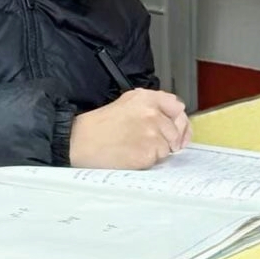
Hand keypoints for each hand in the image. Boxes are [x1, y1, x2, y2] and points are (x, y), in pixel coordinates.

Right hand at [69, 89, 190, 169]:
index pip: (178, 107)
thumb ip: (153, 103)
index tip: (176, 128)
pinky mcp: (148, 153)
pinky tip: (133, 154)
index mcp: (148, 99)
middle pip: (177, 130)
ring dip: (157, 150)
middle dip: (169, 138)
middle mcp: (153, 114)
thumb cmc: (100, 124)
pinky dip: (148, 160)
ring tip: (135, 146)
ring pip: (169, 147)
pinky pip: (158, 160)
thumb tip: (175, 110)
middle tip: (153, 141)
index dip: (178, 119)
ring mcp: (152, 135)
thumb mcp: (127, 101)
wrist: (81, 142)